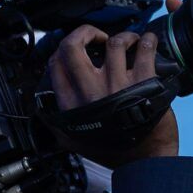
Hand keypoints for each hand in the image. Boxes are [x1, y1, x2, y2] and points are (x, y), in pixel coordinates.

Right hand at [45, 23, 177, 162]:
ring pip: (113, 43)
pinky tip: (148, 43)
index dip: (64, 48)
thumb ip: (58, 126)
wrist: (146, 160)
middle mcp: (90, 91)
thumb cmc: (117, 151)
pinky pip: (143, 49)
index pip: (55, 64)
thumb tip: (44, 112)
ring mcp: (116, 84)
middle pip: (74, 46)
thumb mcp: (74, 141)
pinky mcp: (143, 81)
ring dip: (123, 36)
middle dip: (85, 33)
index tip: (78, 48)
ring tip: (129, 41)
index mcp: (71, 103)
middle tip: (97, 37)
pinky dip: (146, 40)